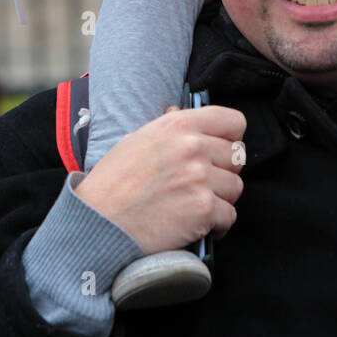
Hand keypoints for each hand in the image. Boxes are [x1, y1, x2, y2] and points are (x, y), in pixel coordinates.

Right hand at [75, 104, 246, 253]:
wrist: (98, 222)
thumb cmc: (112, 183)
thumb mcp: (136, 140)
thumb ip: (168, 127)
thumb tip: (184, 112)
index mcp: (178, 125)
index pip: (234, 121)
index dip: (230, 139)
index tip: (221, 152)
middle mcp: (193, 147)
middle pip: (238, 157)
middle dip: (224, 172)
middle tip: (204, 185)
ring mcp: (200, 177)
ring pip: (236, 188)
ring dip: (221, 199)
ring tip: (197, 205)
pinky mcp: (204, 208)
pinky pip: (229, 216)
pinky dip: (218, 224)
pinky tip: (199, 225)